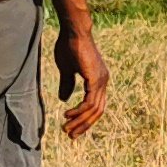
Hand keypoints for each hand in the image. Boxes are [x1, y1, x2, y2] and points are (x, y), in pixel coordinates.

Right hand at [53, 0, 110, 138]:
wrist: (73, 31)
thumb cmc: (68, 46)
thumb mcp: (66, 69)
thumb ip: (67, 84)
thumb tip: (63, 99)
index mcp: (98, 80)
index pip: (96, 105)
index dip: (85, 118)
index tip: (73, 127)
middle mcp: (103, 81)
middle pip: (97, 111)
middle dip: (83, 125)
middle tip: (70, 135)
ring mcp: (101, 80)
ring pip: (93, 110)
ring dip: (80, 121)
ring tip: (66, 128)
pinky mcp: (94, 79)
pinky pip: (89, 102)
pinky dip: (79, 111)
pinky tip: (67, 114)